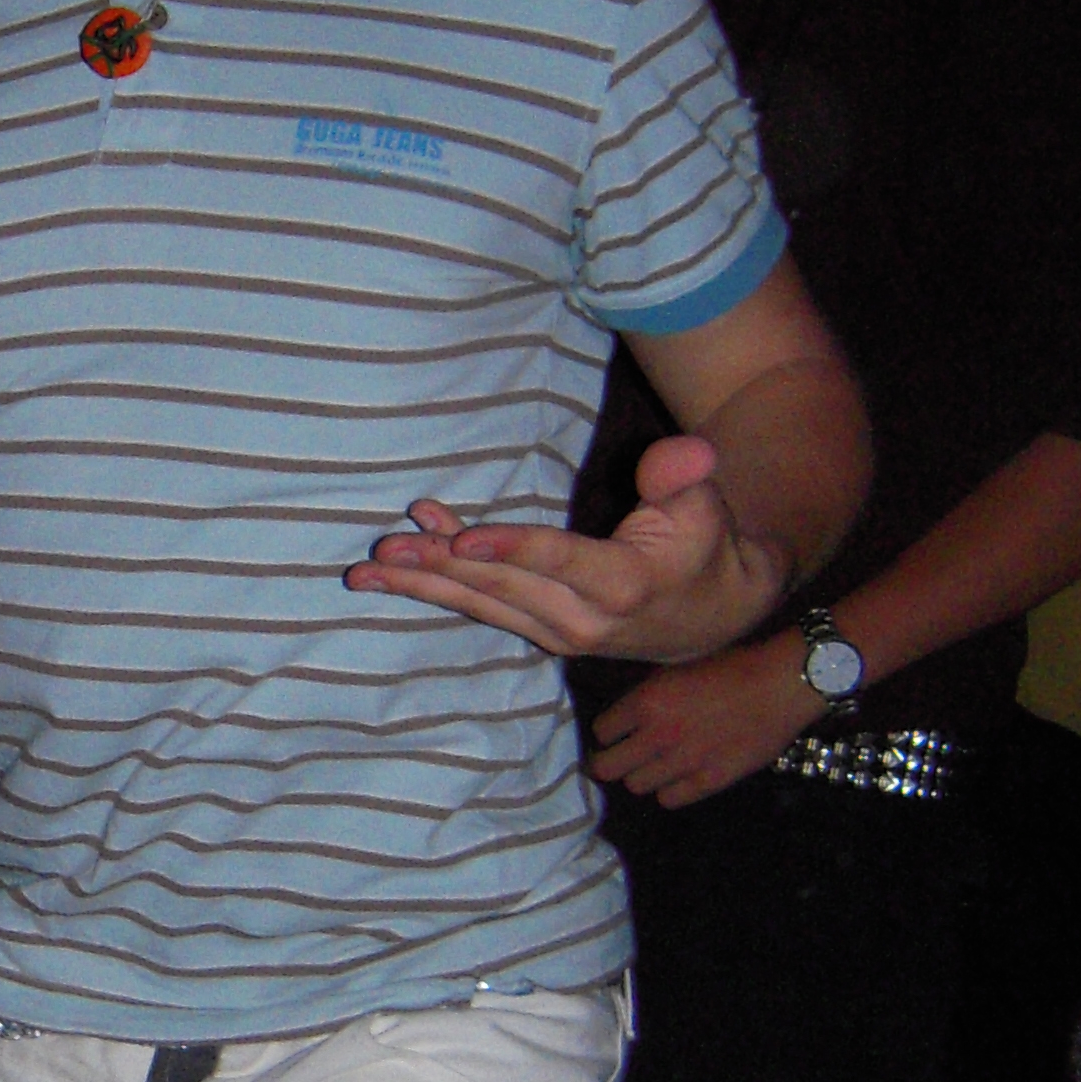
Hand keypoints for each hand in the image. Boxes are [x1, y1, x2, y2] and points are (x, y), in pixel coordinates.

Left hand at [345, 433, 789, 663]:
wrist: (712, 618)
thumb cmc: (704, 547)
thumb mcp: (706, 506)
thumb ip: (686, 477)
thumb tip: (687, 451)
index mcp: (625, 584)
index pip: (559, 562)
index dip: (511, 548)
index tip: (460, 540)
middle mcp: (584, 618)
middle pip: (501, 586)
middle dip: (438, 567)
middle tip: (383, 551)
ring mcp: (558, 631)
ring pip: (482, 602)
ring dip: (423, 583)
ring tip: (368, 570)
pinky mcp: (541, 630)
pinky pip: (485, 604)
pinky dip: (443, 584)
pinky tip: (405, 560)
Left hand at [587, 638, 821, 806]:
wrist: (779, 685)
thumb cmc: (732, 666)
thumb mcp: (678, 667)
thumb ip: (648, 693)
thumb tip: (627, 712)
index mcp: (646, 702)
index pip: (601, 731)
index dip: (607, 733)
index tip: (614, 733)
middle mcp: (657, 736)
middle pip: (606, 768)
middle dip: (606, 762)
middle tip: (617, 758)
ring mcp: (682, 762)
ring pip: (636, 786)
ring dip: (640, 776)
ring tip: (653, 766)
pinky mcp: (709, 781)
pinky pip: (669, 800)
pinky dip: (669, 791)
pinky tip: (678, 778)